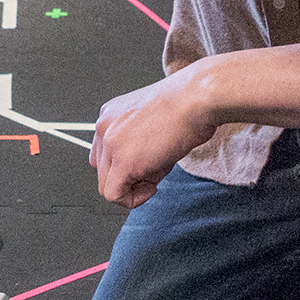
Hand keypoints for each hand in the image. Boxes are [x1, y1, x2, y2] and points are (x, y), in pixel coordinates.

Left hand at [90, 65, 216, 208]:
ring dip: (133, 188)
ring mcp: (110, 144)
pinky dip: (133, 199)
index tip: (145, 167)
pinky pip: (114, 195)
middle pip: (103, 171)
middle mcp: (104, 126)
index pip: (103, 154)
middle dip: (130, 178)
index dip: (125, 166)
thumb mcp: (152, 121)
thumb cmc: (186, 105)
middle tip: (154, 171)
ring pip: (107, 186)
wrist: (196, 100)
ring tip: (157, 173)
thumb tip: (141, 169)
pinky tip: (152, 187)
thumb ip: (137, 143)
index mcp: (111, 114)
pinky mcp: (122, 162)